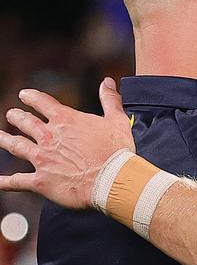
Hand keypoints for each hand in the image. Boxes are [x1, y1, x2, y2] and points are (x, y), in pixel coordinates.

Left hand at [0, 78, 134, 208]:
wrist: (113, 180)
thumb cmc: (117, 151)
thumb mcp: (117, 120)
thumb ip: (110, 99)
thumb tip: (108, 82)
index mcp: (66, 120)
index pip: (42, 102)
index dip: (31, 97)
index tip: (24, 94)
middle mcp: (49, 136)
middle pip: (25, 122)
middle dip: (17, 117)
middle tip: (12, 114)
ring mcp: (41, 159)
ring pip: (15, 146)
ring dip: (5, 140)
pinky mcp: (40, 181)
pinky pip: (16, 181)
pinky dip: (4, 182)